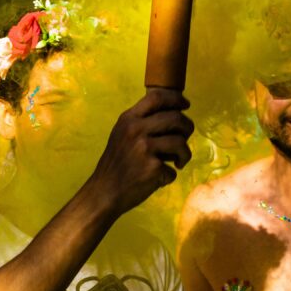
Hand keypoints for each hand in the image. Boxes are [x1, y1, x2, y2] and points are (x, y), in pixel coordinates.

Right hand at [90, 89, 193, 213]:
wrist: (103, 192)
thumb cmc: (116, 164)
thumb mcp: (121, 134)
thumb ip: (140, 122)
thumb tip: (172, 113)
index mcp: (128, 119)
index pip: (157, 97)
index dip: (176, 99)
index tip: (185, 106)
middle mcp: (135, 130)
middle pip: (175, 118)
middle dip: (187, 128)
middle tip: (185, 138)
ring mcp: (144, 148)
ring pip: (180, 142)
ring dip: (185, 154)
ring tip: (178, 162)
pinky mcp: (152, 167)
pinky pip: (173, 168)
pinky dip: (170, 175)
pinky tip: (160, 178)